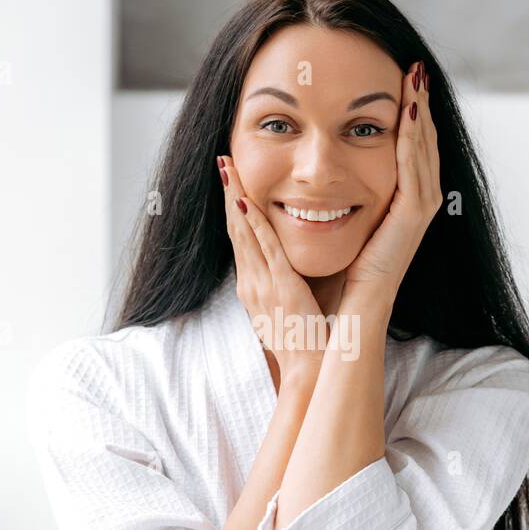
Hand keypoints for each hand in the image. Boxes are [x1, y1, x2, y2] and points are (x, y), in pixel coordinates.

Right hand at [218, 154, 326, 384]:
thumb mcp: (289, 305)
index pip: (239, 238)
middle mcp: (250, 282)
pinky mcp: (280, 287)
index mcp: (252, 285)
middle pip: (233, 228)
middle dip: (226, 191)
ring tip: (226, 167)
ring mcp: (262, 284)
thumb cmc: (305, 341)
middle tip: (220, 159)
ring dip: (234, 196)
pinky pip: (265, 249)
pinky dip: (254, 223)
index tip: (230, 177)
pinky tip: (247, 201)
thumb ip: (287, 279)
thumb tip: (294, 261)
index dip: (232, 206)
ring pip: (243, 232)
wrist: (308, 370)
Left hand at [342, 59, 441, 308]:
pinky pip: (413, 168)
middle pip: (424, 141)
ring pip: (424, 148)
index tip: (402, 80)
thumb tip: (323, 171)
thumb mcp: (346, 221)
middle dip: (420, 103)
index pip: (412, 147)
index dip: (410, 113)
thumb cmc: (342, 272)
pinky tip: (408, 113)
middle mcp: (419, 201)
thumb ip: (344, 195)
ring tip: (416, 79)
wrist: (352, 308)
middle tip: (415, 69)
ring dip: (420, 111)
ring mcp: (420, 209)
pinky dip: (412, 139)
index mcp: (404, 201)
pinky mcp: (412, 217)